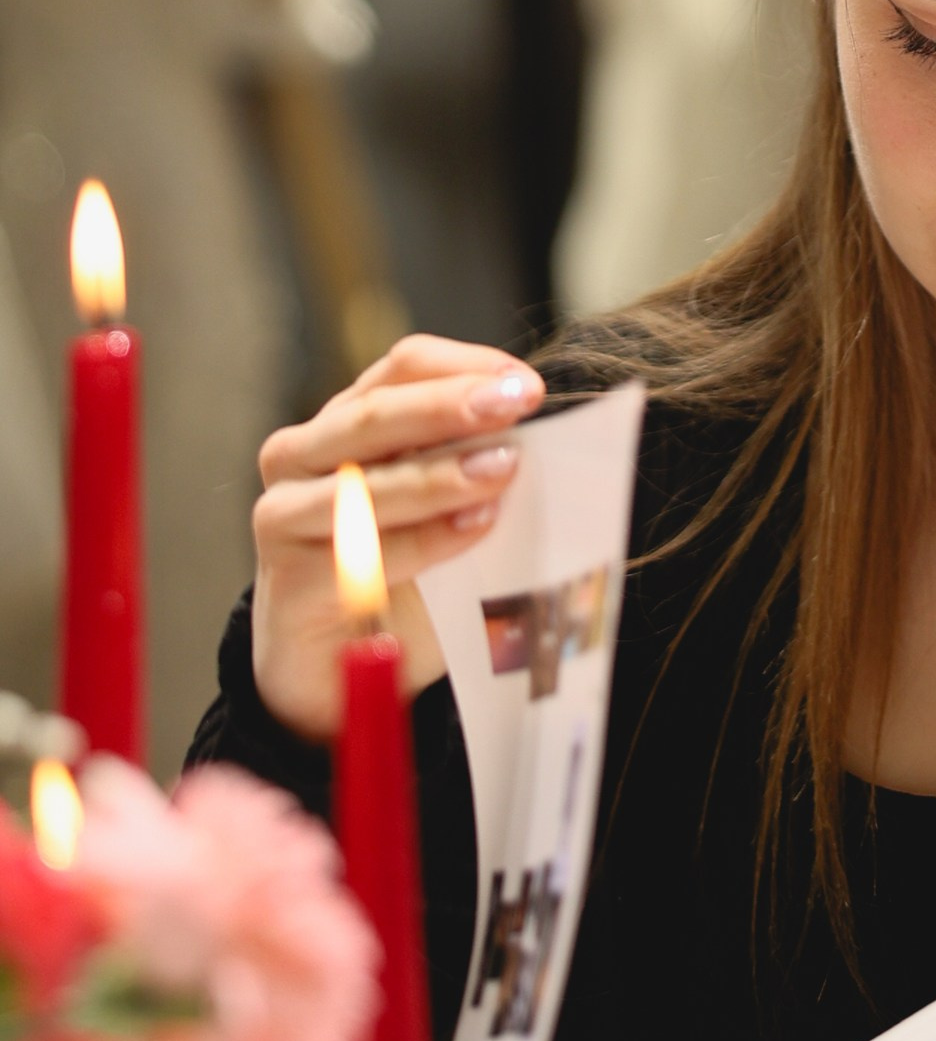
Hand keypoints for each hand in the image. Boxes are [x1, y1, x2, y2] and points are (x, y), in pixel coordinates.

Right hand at [252, 334, 545, 738]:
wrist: (336, 674)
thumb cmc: (402, 577)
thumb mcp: (442, 509)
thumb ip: (472, 469)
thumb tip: (545, 442)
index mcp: (348, 420)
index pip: (404, 367)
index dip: (465, 366)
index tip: (525, 383)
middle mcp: (303, 453)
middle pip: (375, 413)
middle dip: (450, 405)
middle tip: (516, 402)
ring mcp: (284, 512)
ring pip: (363, 480)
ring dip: (438, 473)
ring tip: (503, 468)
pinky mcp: (288, 576)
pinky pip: (362, 552)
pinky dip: (424, 538)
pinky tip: (473, 527)